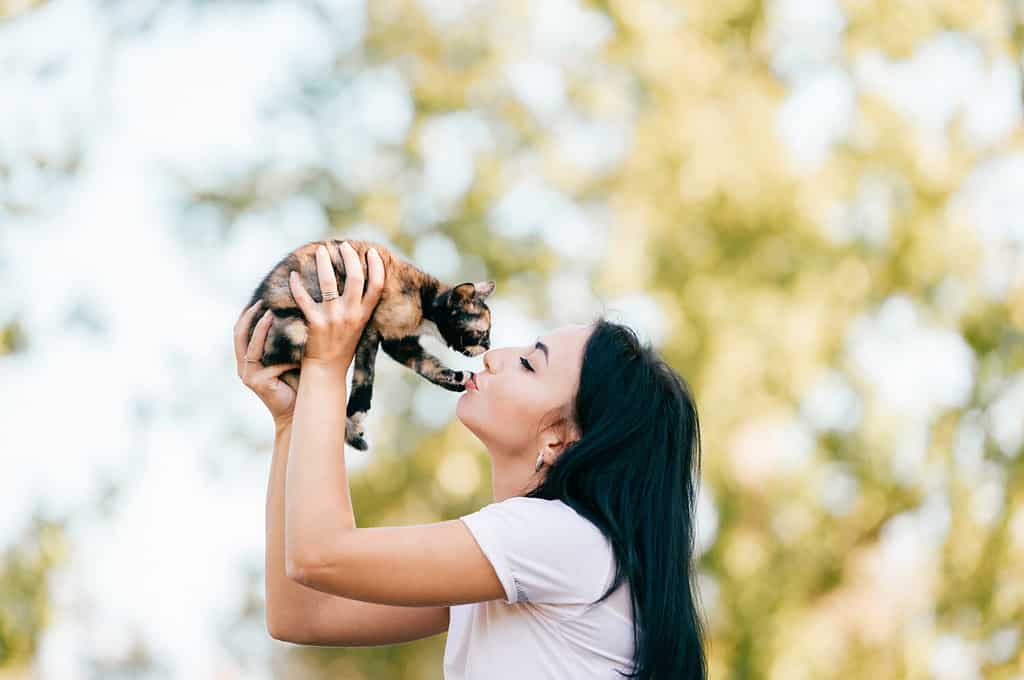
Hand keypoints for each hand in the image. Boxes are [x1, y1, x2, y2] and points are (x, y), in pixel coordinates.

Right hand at [234, 299, 300, 425]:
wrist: (299, 410)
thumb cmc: (298, 382)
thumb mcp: (288, 356)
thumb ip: (284, 340)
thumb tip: (294, 312)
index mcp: (248, 359)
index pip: (241, 331)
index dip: (247, 314)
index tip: (259, 297)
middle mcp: (243, 366)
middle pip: (238, 334)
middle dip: (248, 315)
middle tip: (261, 300)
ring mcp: (248, 375)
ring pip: (250, 345)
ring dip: (260, 327)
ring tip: (271, 312)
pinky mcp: (256, 382)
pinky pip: (268, 360)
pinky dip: (281, 350)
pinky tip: (295, 344)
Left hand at [288, 241, 384, 365]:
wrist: (326, 369)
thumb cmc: (343, 346)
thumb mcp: (359, 326)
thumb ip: (360, 306)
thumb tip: (359, 280)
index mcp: (364, 315)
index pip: (377, 285)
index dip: (377, 266)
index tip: (372, 252)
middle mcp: (351, 314)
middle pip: (355, 278)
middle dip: (349, 257)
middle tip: (343, 246)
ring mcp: (332, 317)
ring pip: (329, 281)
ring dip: (324, 262)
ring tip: (321, 250)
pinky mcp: (314, 322)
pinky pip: (303, 297)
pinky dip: (297, 284)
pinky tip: (294, 274)